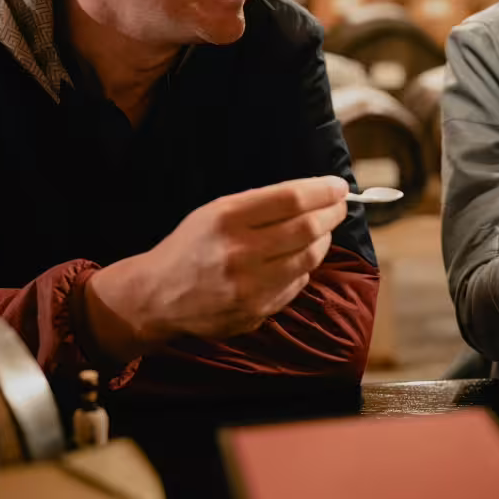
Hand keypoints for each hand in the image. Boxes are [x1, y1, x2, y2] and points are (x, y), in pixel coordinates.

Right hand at [84, 175, 349, 361]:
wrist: (159, 295)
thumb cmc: (191, 245)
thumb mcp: (215, 210)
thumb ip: (261, 204)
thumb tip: (314, 195)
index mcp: (227, 219)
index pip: (291, 199)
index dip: (323, 190)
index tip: (338, 186)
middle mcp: (240, 253)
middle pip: (307, 228)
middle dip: (332, 213)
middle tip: (339, 205)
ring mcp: (250, 287)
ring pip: (309, 258)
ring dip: (324, 240)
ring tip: (323, 229)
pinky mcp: (257, 312)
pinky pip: (297, 284)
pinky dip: (304, 267)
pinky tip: (298, 258)